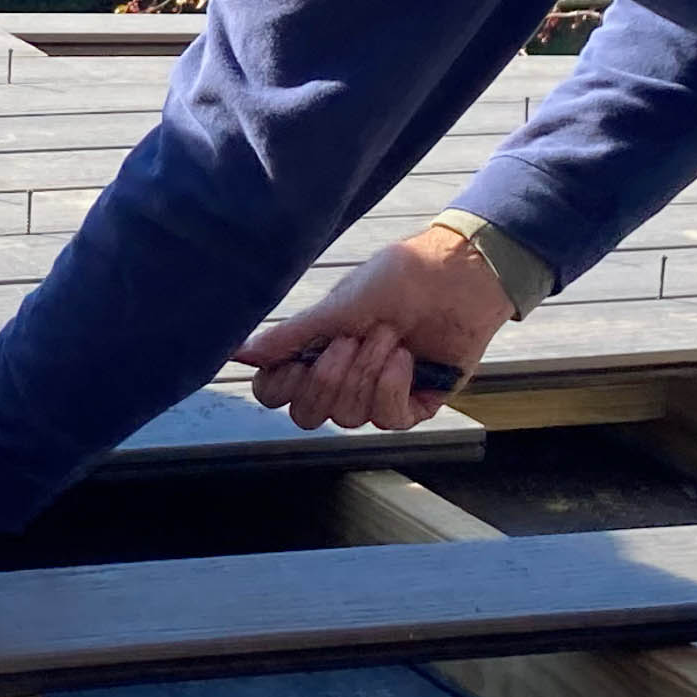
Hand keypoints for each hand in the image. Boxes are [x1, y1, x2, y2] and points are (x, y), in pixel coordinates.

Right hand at [237, 226, 517, 432]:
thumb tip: (238, 351)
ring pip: (348, 417)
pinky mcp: (413, 405)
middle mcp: (342, 379)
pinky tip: (406, 358)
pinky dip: (393, 386)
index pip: (276, 394)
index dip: (281, 386)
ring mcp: (376, 395)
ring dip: (367, 372)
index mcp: (315, 351)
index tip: (298, 362)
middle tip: (352, 339)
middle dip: (329, 378)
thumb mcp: (338, 306)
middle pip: (308, 415)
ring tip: (390, 336)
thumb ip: (290, 335)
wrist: (457, 277)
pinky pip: (387, 419)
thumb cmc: (398, 280)